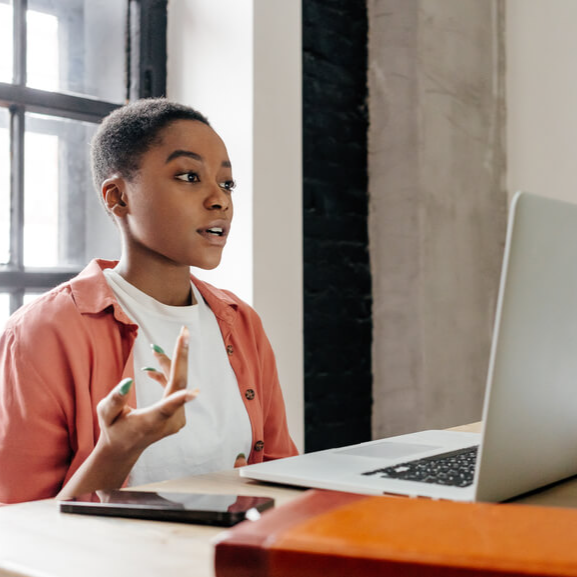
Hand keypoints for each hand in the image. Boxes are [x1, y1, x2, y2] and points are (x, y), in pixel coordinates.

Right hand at [96, 325, 197, 457]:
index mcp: (151, 422)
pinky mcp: (178, 414)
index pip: (167, 408)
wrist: (124, 448)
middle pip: (178, 384)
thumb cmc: (113, 429)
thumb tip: (128, 381)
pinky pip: (175, 388)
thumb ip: (115, 399)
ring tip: (154, 349)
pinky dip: (165, 375)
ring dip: (167, 364)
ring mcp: (177, 418)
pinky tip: (151, 369)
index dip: (180, 398)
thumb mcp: (105, 414)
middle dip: (180, 356)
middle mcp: (169, 421)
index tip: (195, 392)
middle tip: (185, 331)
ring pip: (177, 383)